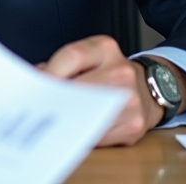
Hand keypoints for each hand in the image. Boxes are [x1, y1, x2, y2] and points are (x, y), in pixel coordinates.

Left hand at [38, 35, 185, 146]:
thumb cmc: (109, 71)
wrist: (150, 88)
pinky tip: (70, 130)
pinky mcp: (133, 126)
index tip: (36, 84)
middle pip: (79, 87)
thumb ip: (61, 65)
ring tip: (52, 118)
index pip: (73, 56)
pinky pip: (97, 135)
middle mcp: (121, 73)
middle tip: (38, 106)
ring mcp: (130, 101)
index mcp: (105, 49)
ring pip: (88, 114)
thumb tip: (35, 81)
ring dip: (66, 119)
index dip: (50, 72)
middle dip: (55, 99)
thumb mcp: (88, 56)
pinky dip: (80, 134)